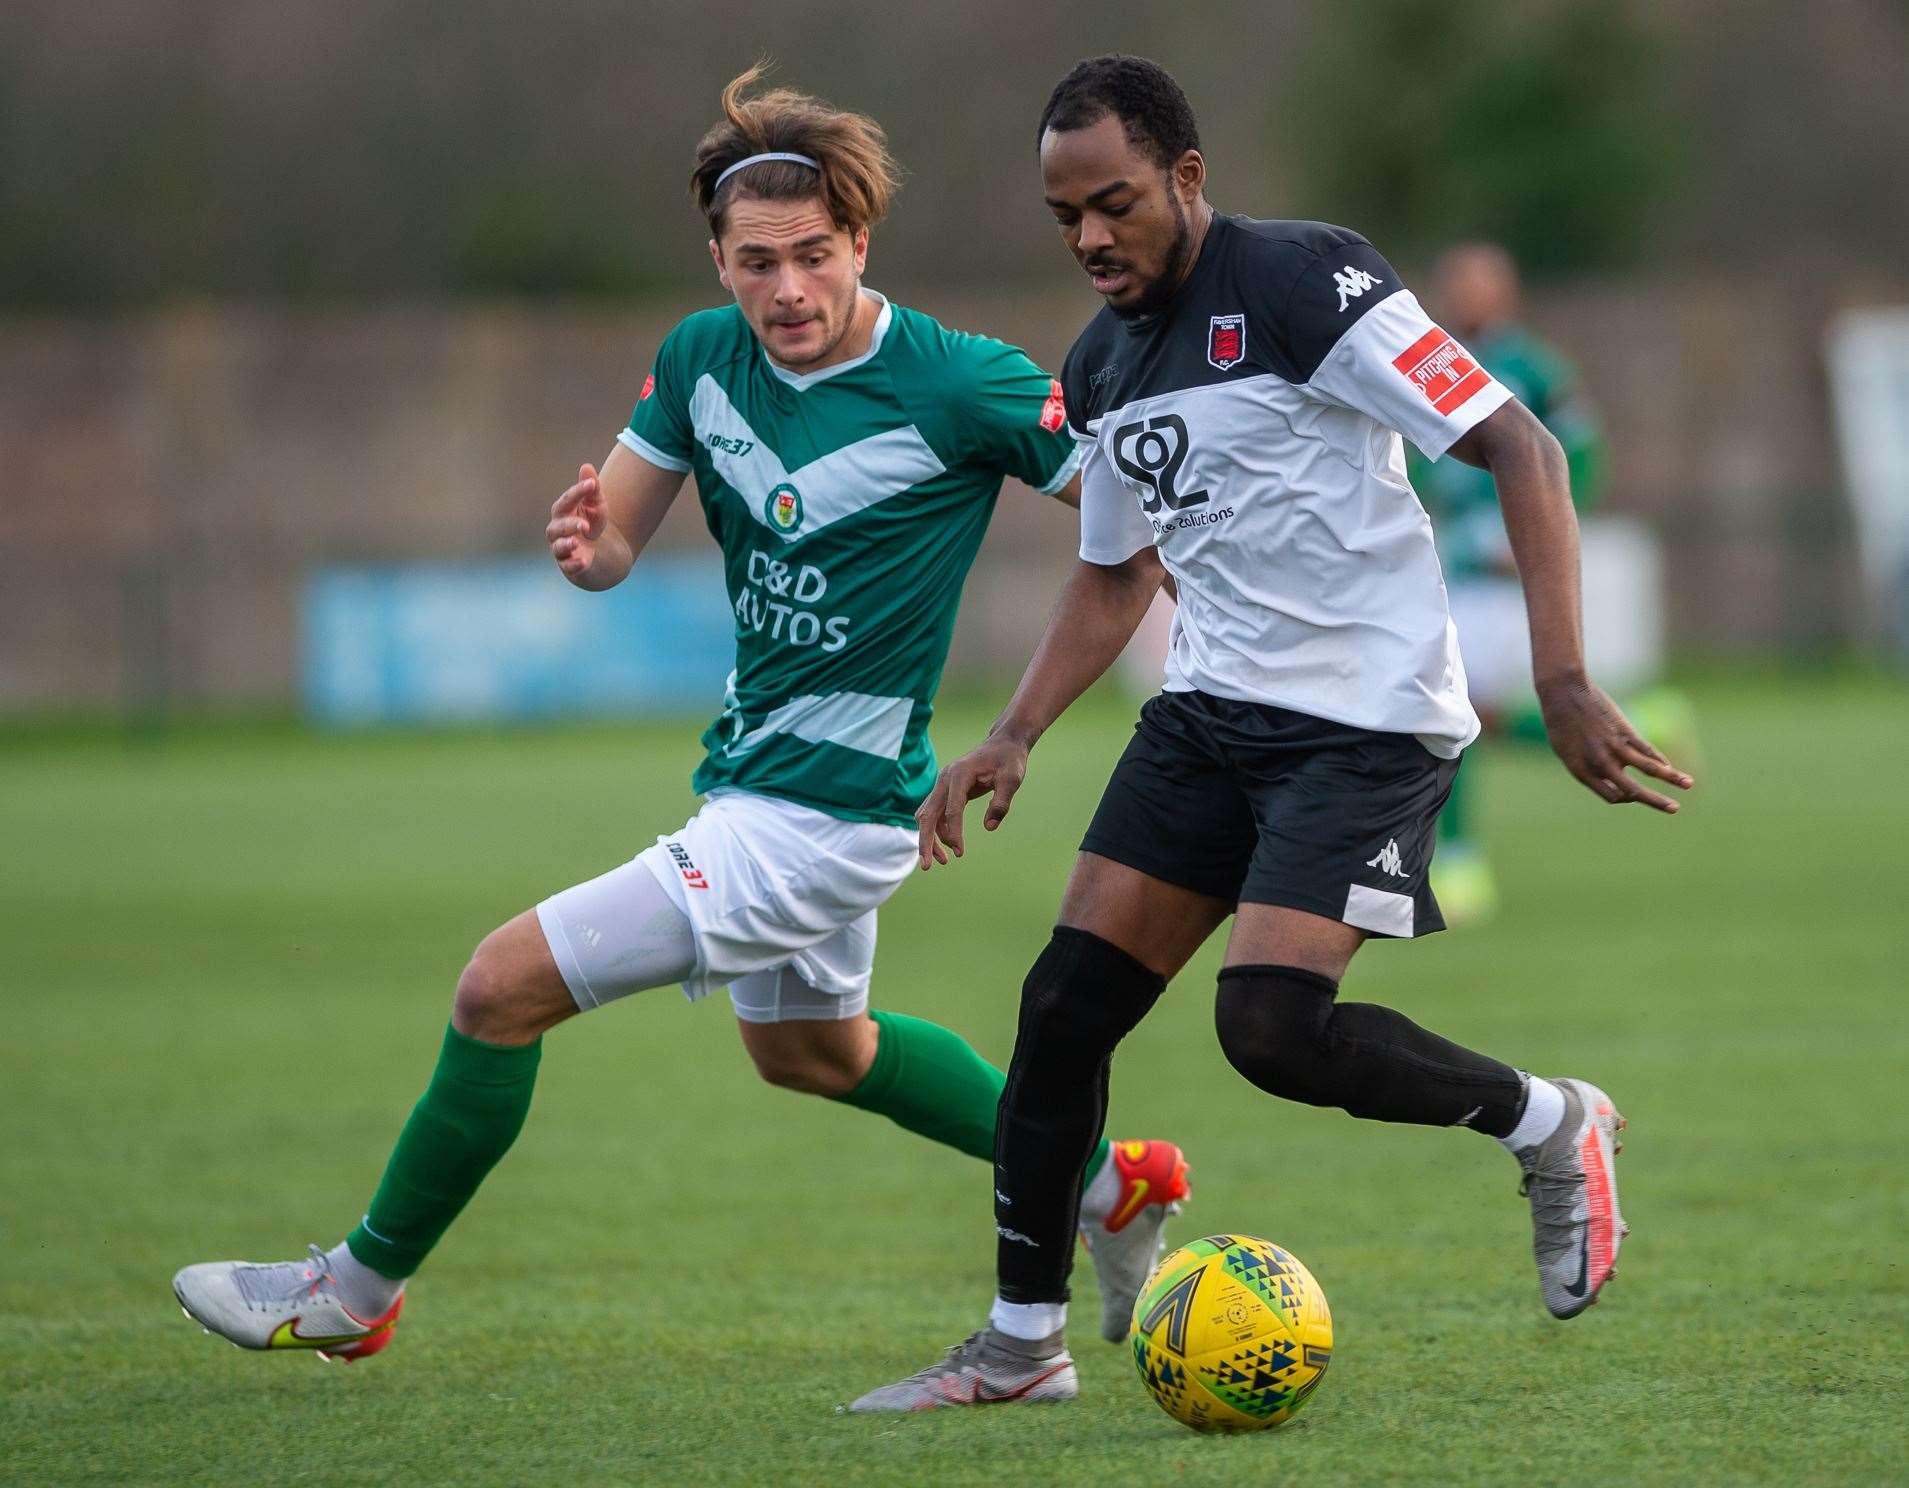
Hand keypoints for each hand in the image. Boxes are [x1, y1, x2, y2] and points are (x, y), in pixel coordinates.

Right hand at [547, 463, 605, 579]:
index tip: (591, 485)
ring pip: (558, 547)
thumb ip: (592, 489)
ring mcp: (562, 549)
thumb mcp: (597, 505)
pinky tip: (583, 561)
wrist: (598, 553)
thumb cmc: (592, 523)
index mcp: (563, 512)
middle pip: (557, 527)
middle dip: (570, 525)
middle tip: (584, 525)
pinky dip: (574, 564)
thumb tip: (586, 466)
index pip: (566, 501)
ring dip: (566, 544)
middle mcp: (558, 531)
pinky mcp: (570, 566)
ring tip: (575, 542)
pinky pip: (568, 567)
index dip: (577, 492)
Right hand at [914, 735, 1030, 868]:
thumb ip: (1001, 802)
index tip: (960, 852)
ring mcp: (943, 784)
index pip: (952, 808)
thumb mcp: (1012, 779)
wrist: (1003, 744)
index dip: (954, 832)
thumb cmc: (1009, 760)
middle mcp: (945, 779)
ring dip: (931, 839)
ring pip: (927, 816)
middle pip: (928, 814)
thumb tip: (989, 827)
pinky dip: (938, 831)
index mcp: (960, 774)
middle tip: (928, 866)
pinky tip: (949, 846)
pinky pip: (936, 814)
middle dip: (926, 841)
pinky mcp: (946, 791)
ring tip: (943, 862)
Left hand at [1537, 676, 1694, 812]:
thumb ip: (1586, 764)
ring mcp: (1614, 748)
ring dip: (1673, 778)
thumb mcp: (1565, 750)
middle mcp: (1600, 764)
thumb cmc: (1560, 721)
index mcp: (1582, 772)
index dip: (1626, 798)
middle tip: (1674, 809)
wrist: (1563, 691)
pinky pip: (1648, 750)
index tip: (1633, 795)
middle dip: (1656, 801)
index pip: (1613, 796)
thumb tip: (1605, 773)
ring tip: (1689, 785)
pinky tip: (1671, 765)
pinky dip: (1662, 759)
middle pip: (1633, 792)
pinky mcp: (1624, 731)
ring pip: (1650, 769)